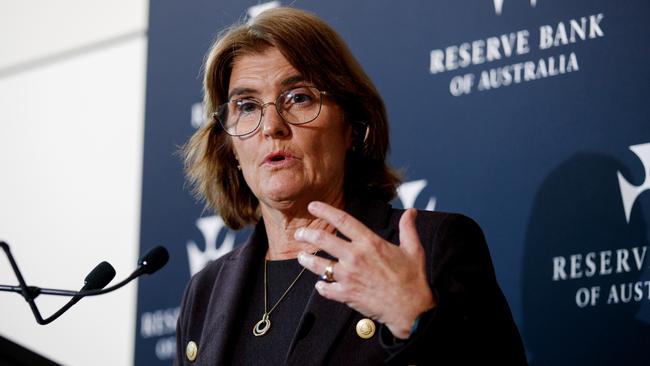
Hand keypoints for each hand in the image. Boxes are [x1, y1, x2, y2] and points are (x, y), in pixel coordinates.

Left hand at [295, 201, 436, 338]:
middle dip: (307, 234)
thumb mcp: (413, 249)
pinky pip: (326, 289)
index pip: (342, 220)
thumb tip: (411, 212)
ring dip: (306, 259)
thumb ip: (408, 228)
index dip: (325, 211)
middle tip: (300, 233)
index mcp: (370, 243)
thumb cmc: (412, 279)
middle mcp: (355, 257)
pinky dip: (321, 286)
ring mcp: (348, 277)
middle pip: (323, 240)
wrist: (411, 308)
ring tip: (301, 256)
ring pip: (319, 265)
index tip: (313, 206)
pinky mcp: (346, 295)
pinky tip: (319, 283)